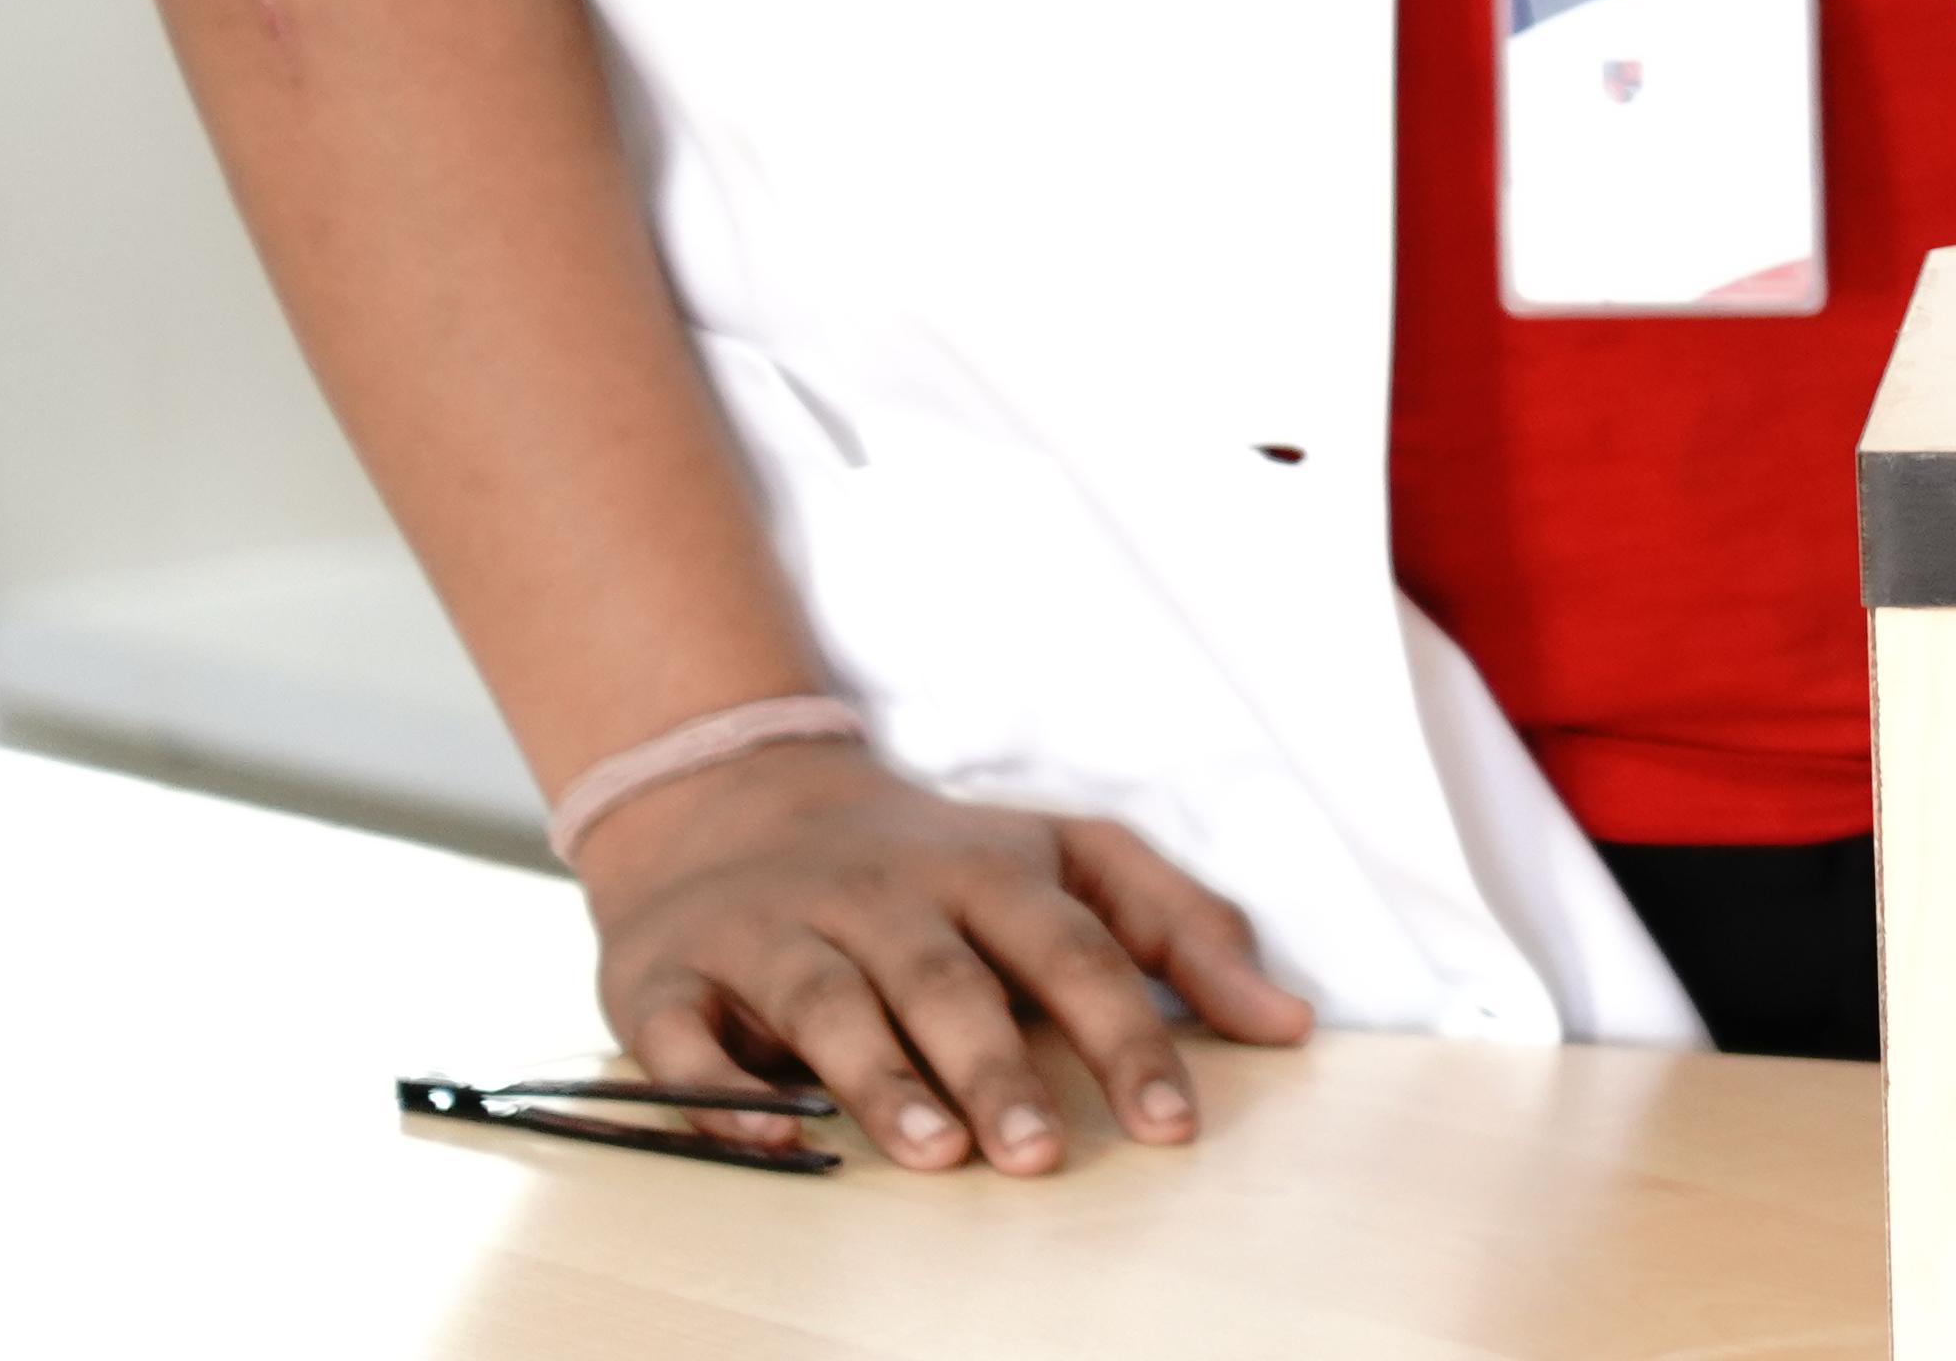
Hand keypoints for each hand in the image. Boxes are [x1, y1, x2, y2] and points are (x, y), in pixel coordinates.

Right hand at [576, 733, 1311, 1173]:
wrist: (735, 796)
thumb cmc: (935, 855)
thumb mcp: (1069, 857)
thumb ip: (1183, 931)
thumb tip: (1288, 1024)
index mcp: (985, 869)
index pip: (1071, 950)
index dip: (1124, 1036)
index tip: (1171, 1123)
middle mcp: (878, 894)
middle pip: (945, 979)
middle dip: (994, 1068)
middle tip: (1036, 1158)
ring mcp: (770, 930)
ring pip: (826, 1002)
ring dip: (877, 1079)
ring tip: (932, 1152)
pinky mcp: (667, 978)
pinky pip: (685, 1043)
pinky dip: (721, 1096)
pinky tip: (775, 1144)